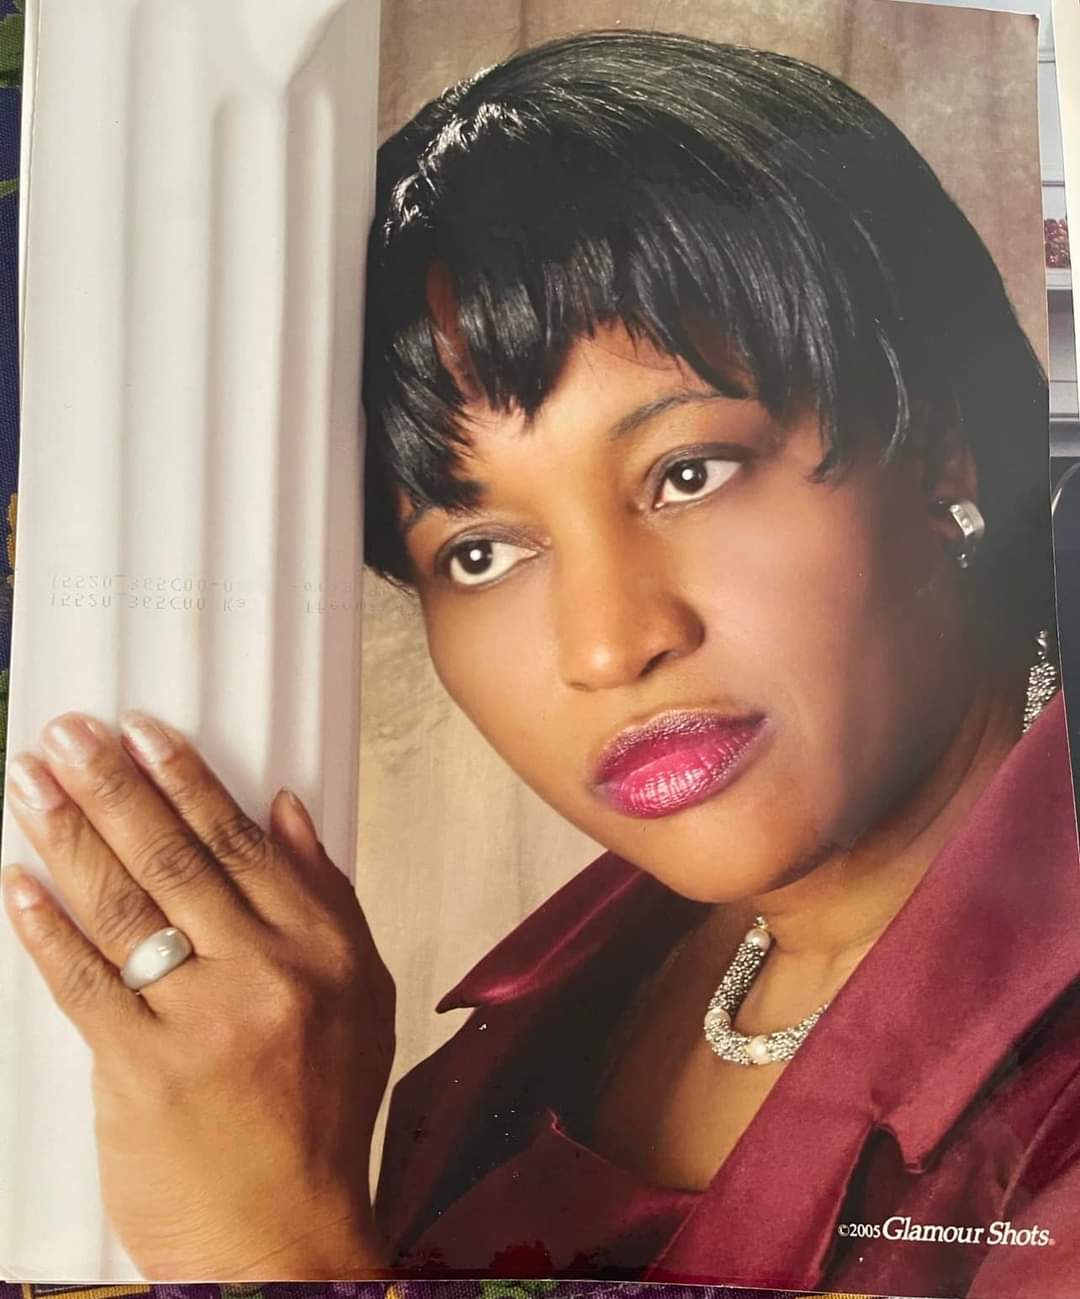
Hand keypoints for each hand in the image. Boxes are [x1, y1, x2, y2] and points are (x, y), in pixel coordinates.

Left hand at [2, 711, 395, 1279]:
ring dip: (69, 835)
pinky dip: (45, 928)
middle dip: (112, 785)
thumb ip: (326, 896)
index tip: (142, 731)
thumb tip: (286, 810)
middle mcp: (266, 972)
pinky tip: (18, 883)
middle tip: (67, 734)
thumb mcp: (362, 996)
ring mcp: (203, 1021)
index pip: (240, 840)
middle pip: (174, 858)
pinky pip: (84, 983)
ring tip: (32, 782)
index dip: (184, 778)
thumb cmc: (325, 1114)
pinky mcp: (143, 1073)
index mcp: (322, 946)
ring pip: (124, 906)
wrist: (286, 1236)